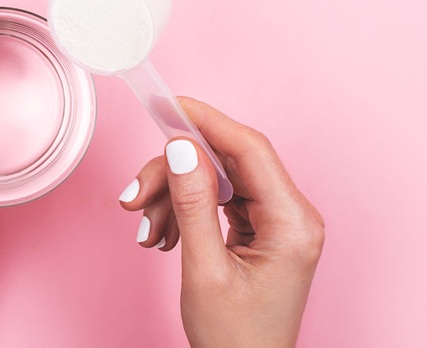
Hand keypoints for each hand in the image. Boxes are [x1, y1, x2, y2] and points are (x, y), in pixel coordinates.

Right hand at [119, 97, 324, 347]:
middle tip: (134, 197)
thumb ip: (192, 204)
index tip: (169, 103)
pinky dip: (183, 210)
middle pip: (225, 163)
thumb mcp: (205, 270)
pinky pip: (216, 200)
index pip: (249, 149)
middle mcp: (291, 216)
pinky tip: (162, 235)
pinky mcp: (259, 229)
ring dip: (172, 197)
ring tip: (146, 231)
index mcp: (292, 223)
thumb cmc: (233, 339)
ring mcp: (276, 222)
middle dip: (173, 174)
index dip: (206, 120)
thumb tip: (180, 147)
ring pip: (215, 180)